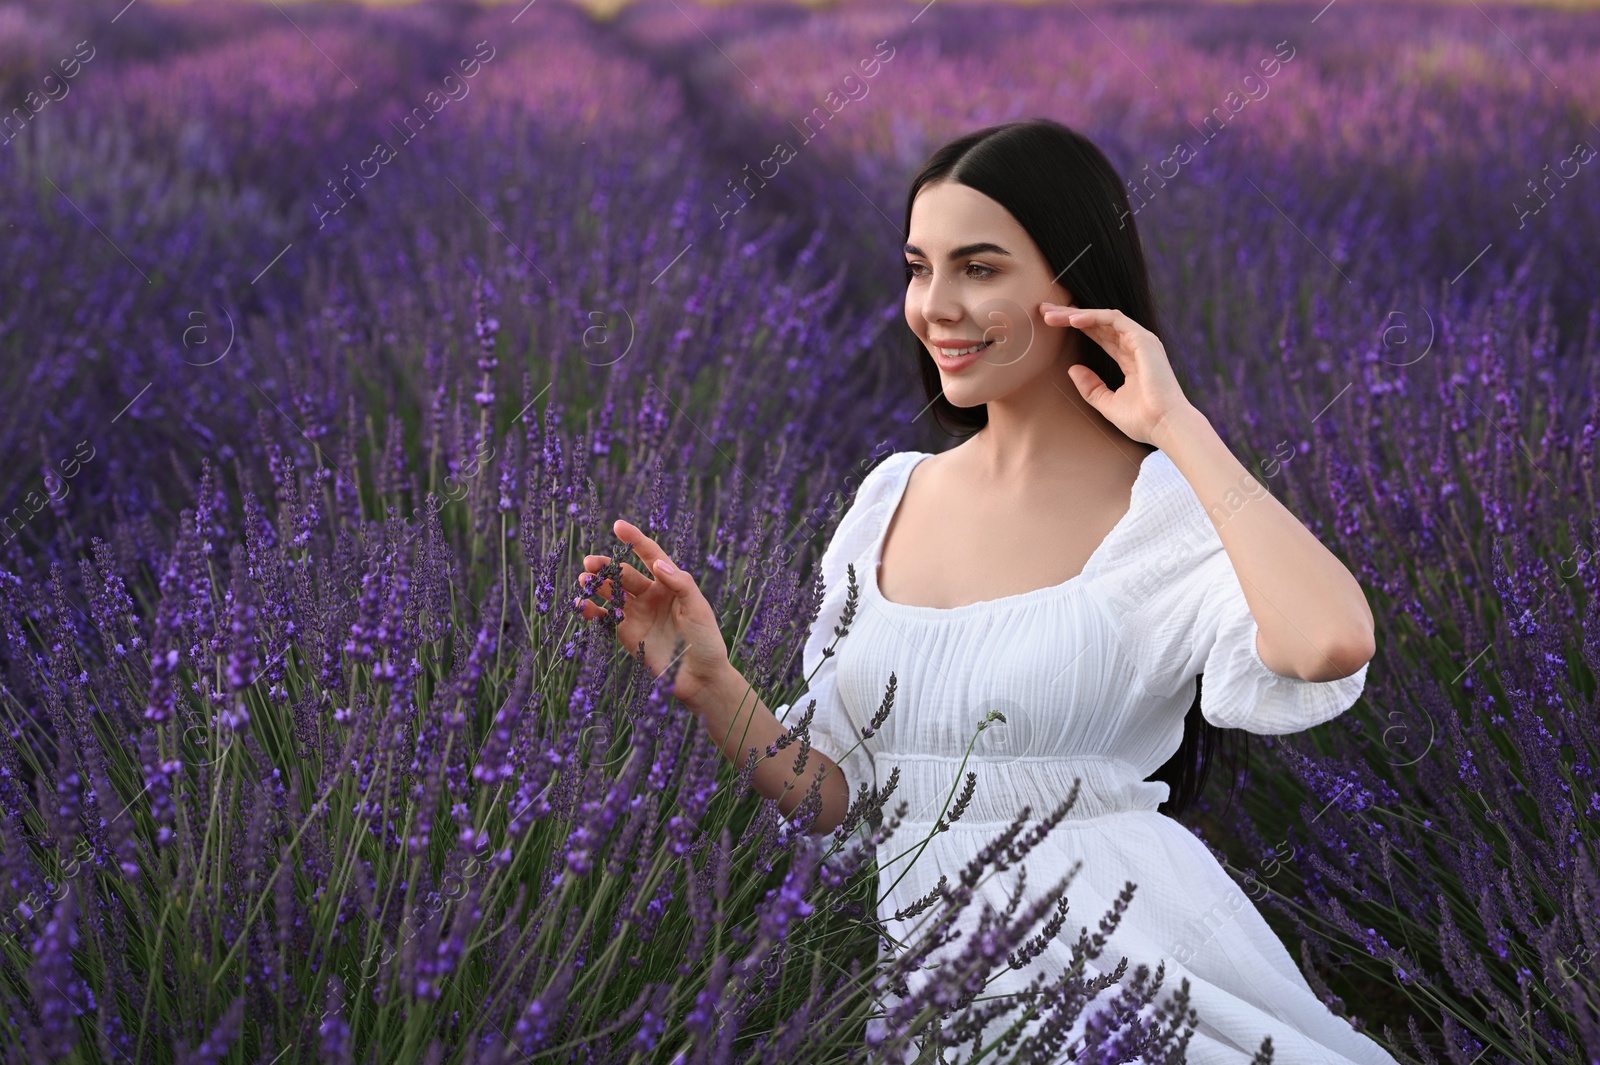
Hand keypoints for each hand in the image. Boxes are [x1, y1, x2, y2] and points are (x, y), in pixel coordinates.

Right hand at [575, 519, 730, 706]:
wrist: (700, 679)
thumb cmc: (706, 640)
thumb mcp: (698, 608)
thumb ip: (679, 584)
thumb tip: (657, 563)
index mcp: (671, 583)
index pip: (650, 555)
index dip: (635, 540)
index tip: (618, 526)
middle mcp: (652, 595)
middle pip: (624, 574)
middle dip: (606, 566)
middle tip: (590, 563)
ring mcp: (638, 614)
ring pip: (611, 593)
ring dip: (596, 585)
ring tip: (584, 580)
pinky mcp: (627, 634)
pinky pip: (606, 618)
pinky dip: (592, 611)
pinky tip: (581, 605)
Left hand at [1041, 302, 1194, 445]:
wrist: (1165, 426)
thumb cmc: (1143, 420)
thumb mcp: (1108, 403)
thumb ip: (1091, 387)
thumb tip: (1072, 369)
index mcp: (1130, 359)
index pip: (1098, 336)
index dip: (1075, 327)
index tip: (1050, 324)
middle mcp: (1135, 346)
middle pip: (1097, 324)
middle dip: (1069, 316)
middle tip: (1044, 311)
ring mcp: (1141, 341)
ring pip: (1103, 318)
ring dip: (1076, 314)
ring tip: (1051, 315)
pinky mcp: (1143, 339)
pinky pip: (1114, 320)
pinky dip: (1093, 317)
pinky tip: (1072, 320)